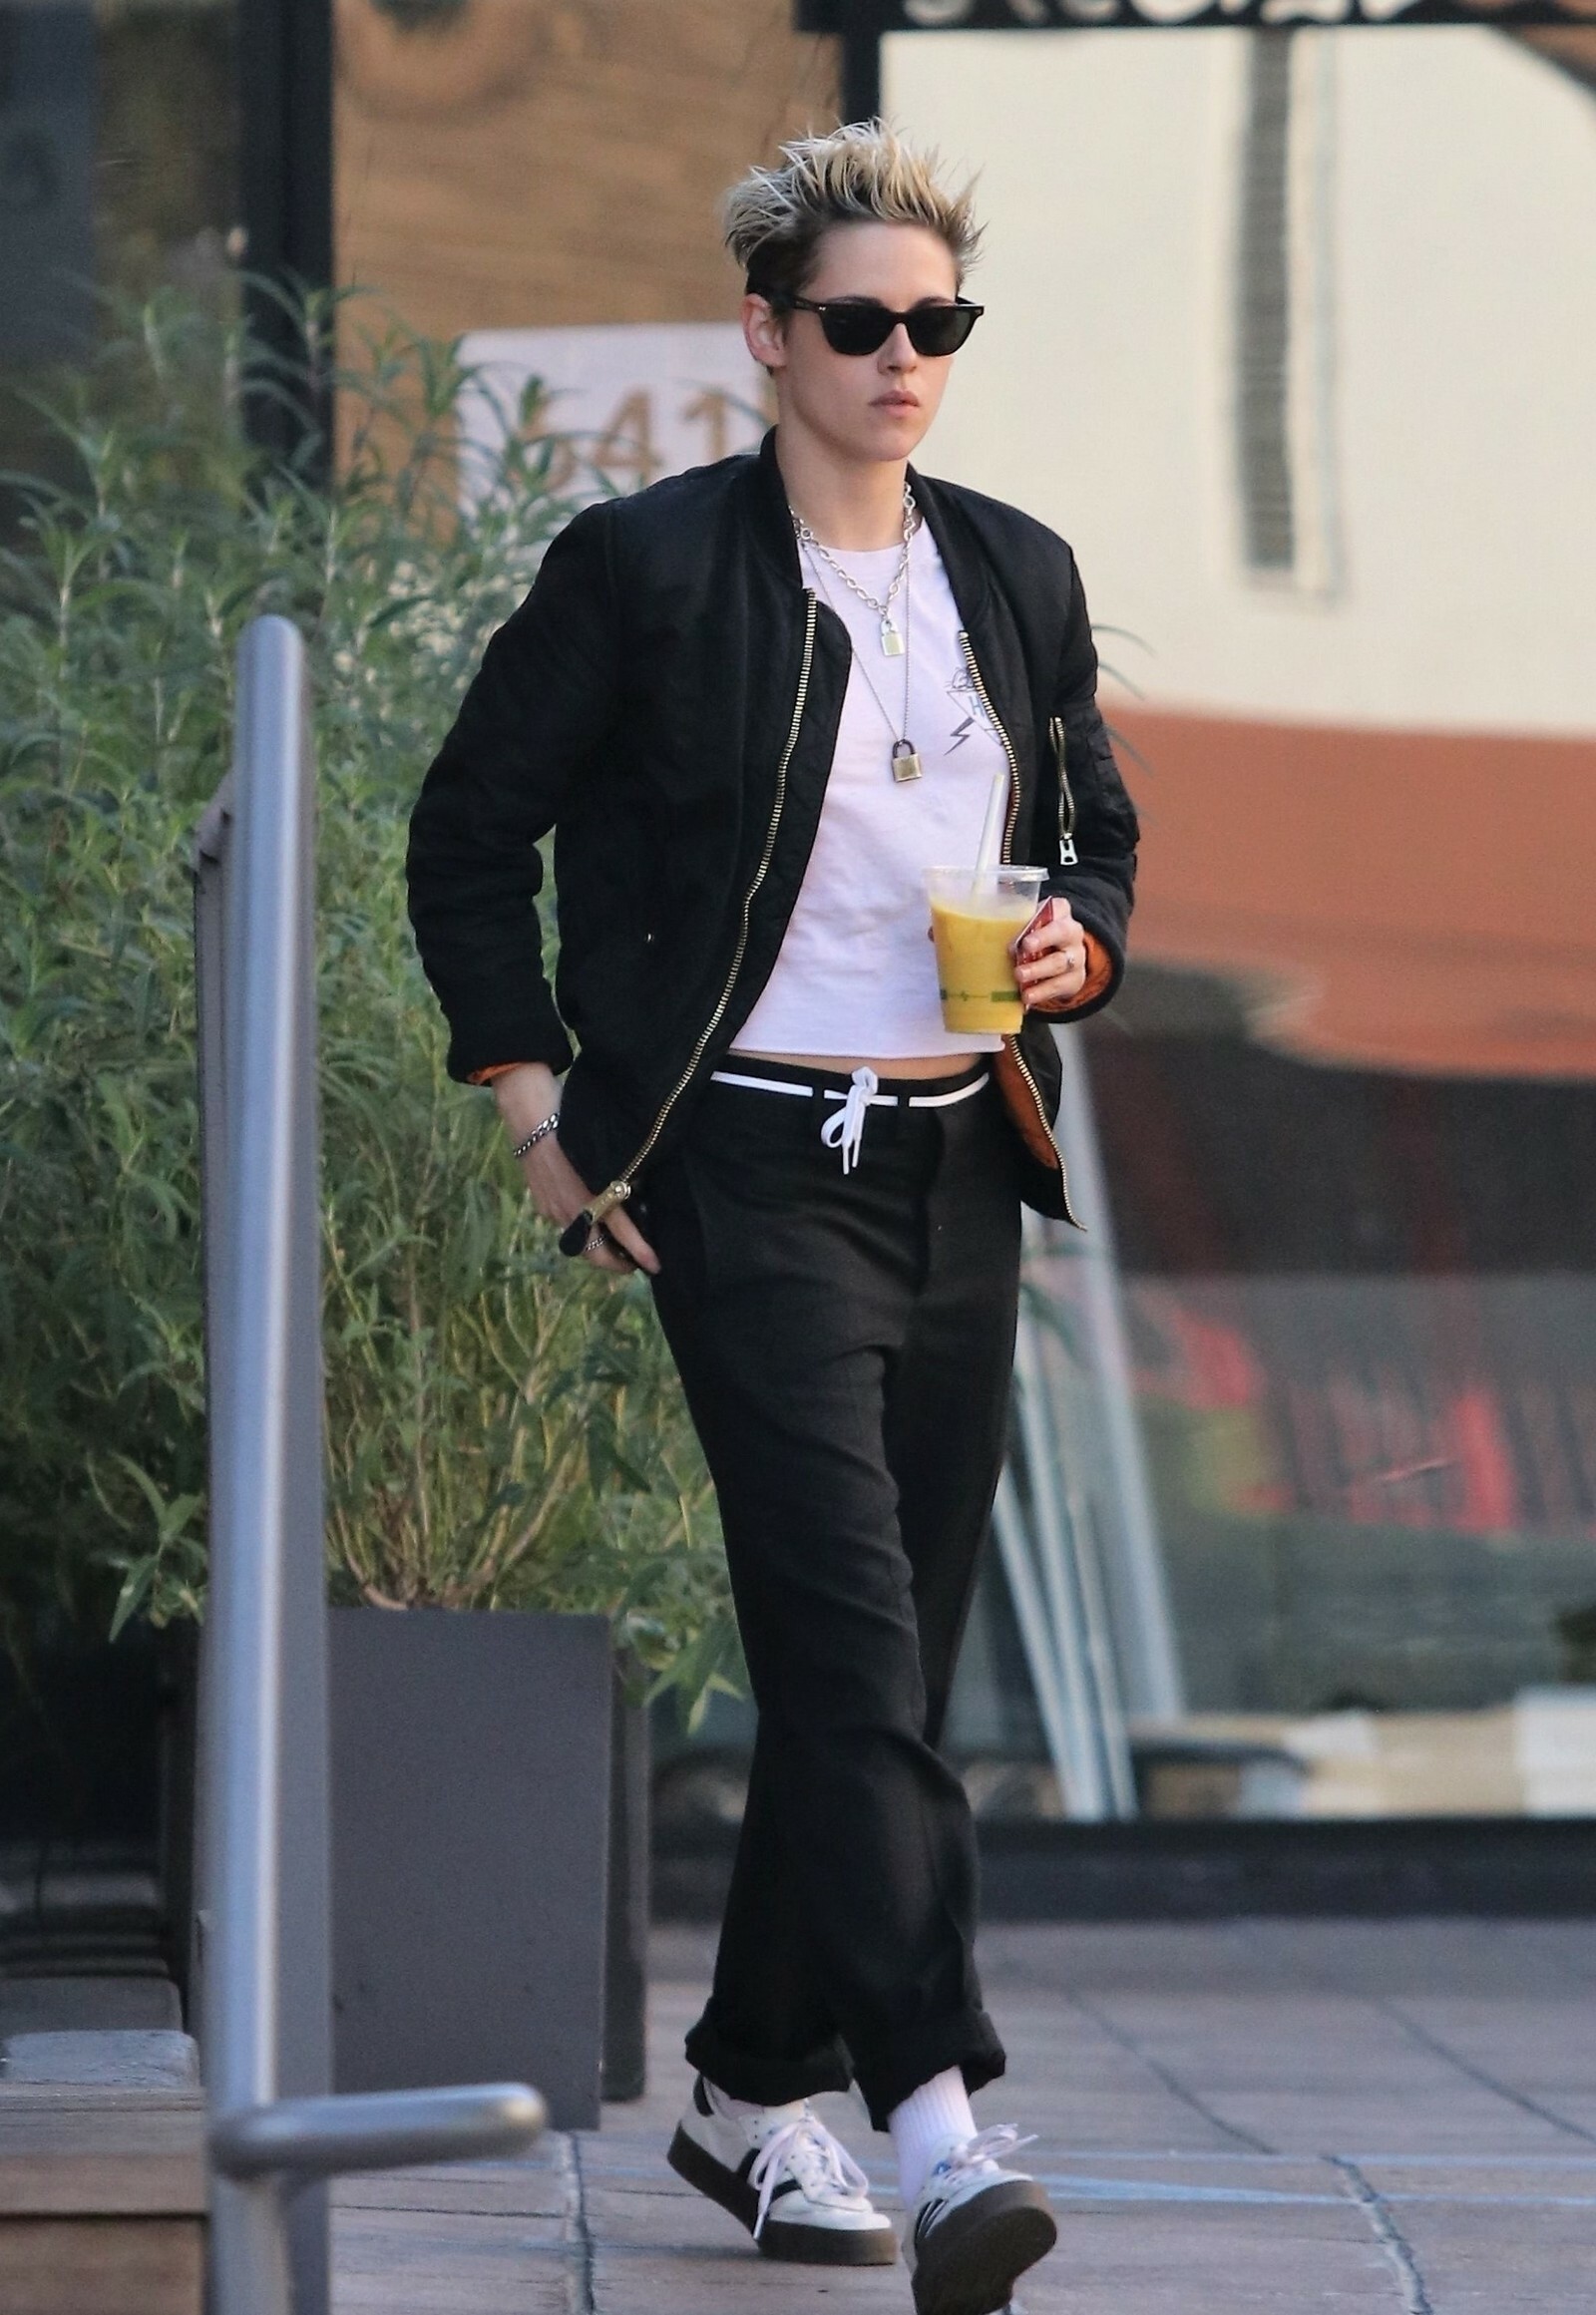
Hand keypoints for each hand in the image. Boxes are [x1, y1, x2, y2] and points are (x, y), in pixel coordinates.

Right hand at [492, 1064, 659, 1275]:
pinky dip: (579, 1225)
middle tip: (634, 1263)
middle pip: (595, 1254)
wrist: (531, 1116)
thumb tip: (638, 1193)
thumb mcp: (606, 1152)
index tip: (655, 1266)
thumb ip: (622, 1177)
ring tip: (613, 1243)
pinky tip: (586, 1214)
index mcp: (593, 1194)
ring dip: (596, 1246)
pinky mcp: (541, 1204)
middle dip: (616, 1264)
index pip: (622, 1233)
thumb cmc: (574, 1125)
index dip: (641, 1252)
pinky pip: (563, 1222)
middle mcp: (572, 1210)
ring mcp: (553, 1209)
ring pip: (578, 1240)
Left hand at [1013, 897, 1088, 1011]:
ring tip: (1019, 977)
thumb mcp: (1023, 927)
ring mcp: (1077, 956)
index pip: (1058, 908)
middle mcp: (1072, 932)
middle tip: (1023, 949)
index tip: (1025, 936)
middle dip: (1042, 940)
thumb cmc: (1033, 939)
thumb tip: (977, 931)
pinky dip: (1042, 992)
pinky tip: (1027, 996)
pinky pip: (1060, 985)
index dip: (1041, 920)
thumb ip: (1009, 925)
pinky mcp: (1075, 979)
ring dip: (1038, 970)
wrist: (1056, 965)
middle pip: (1062, 933)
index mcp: (1059, 912)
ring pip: (1060, 962)